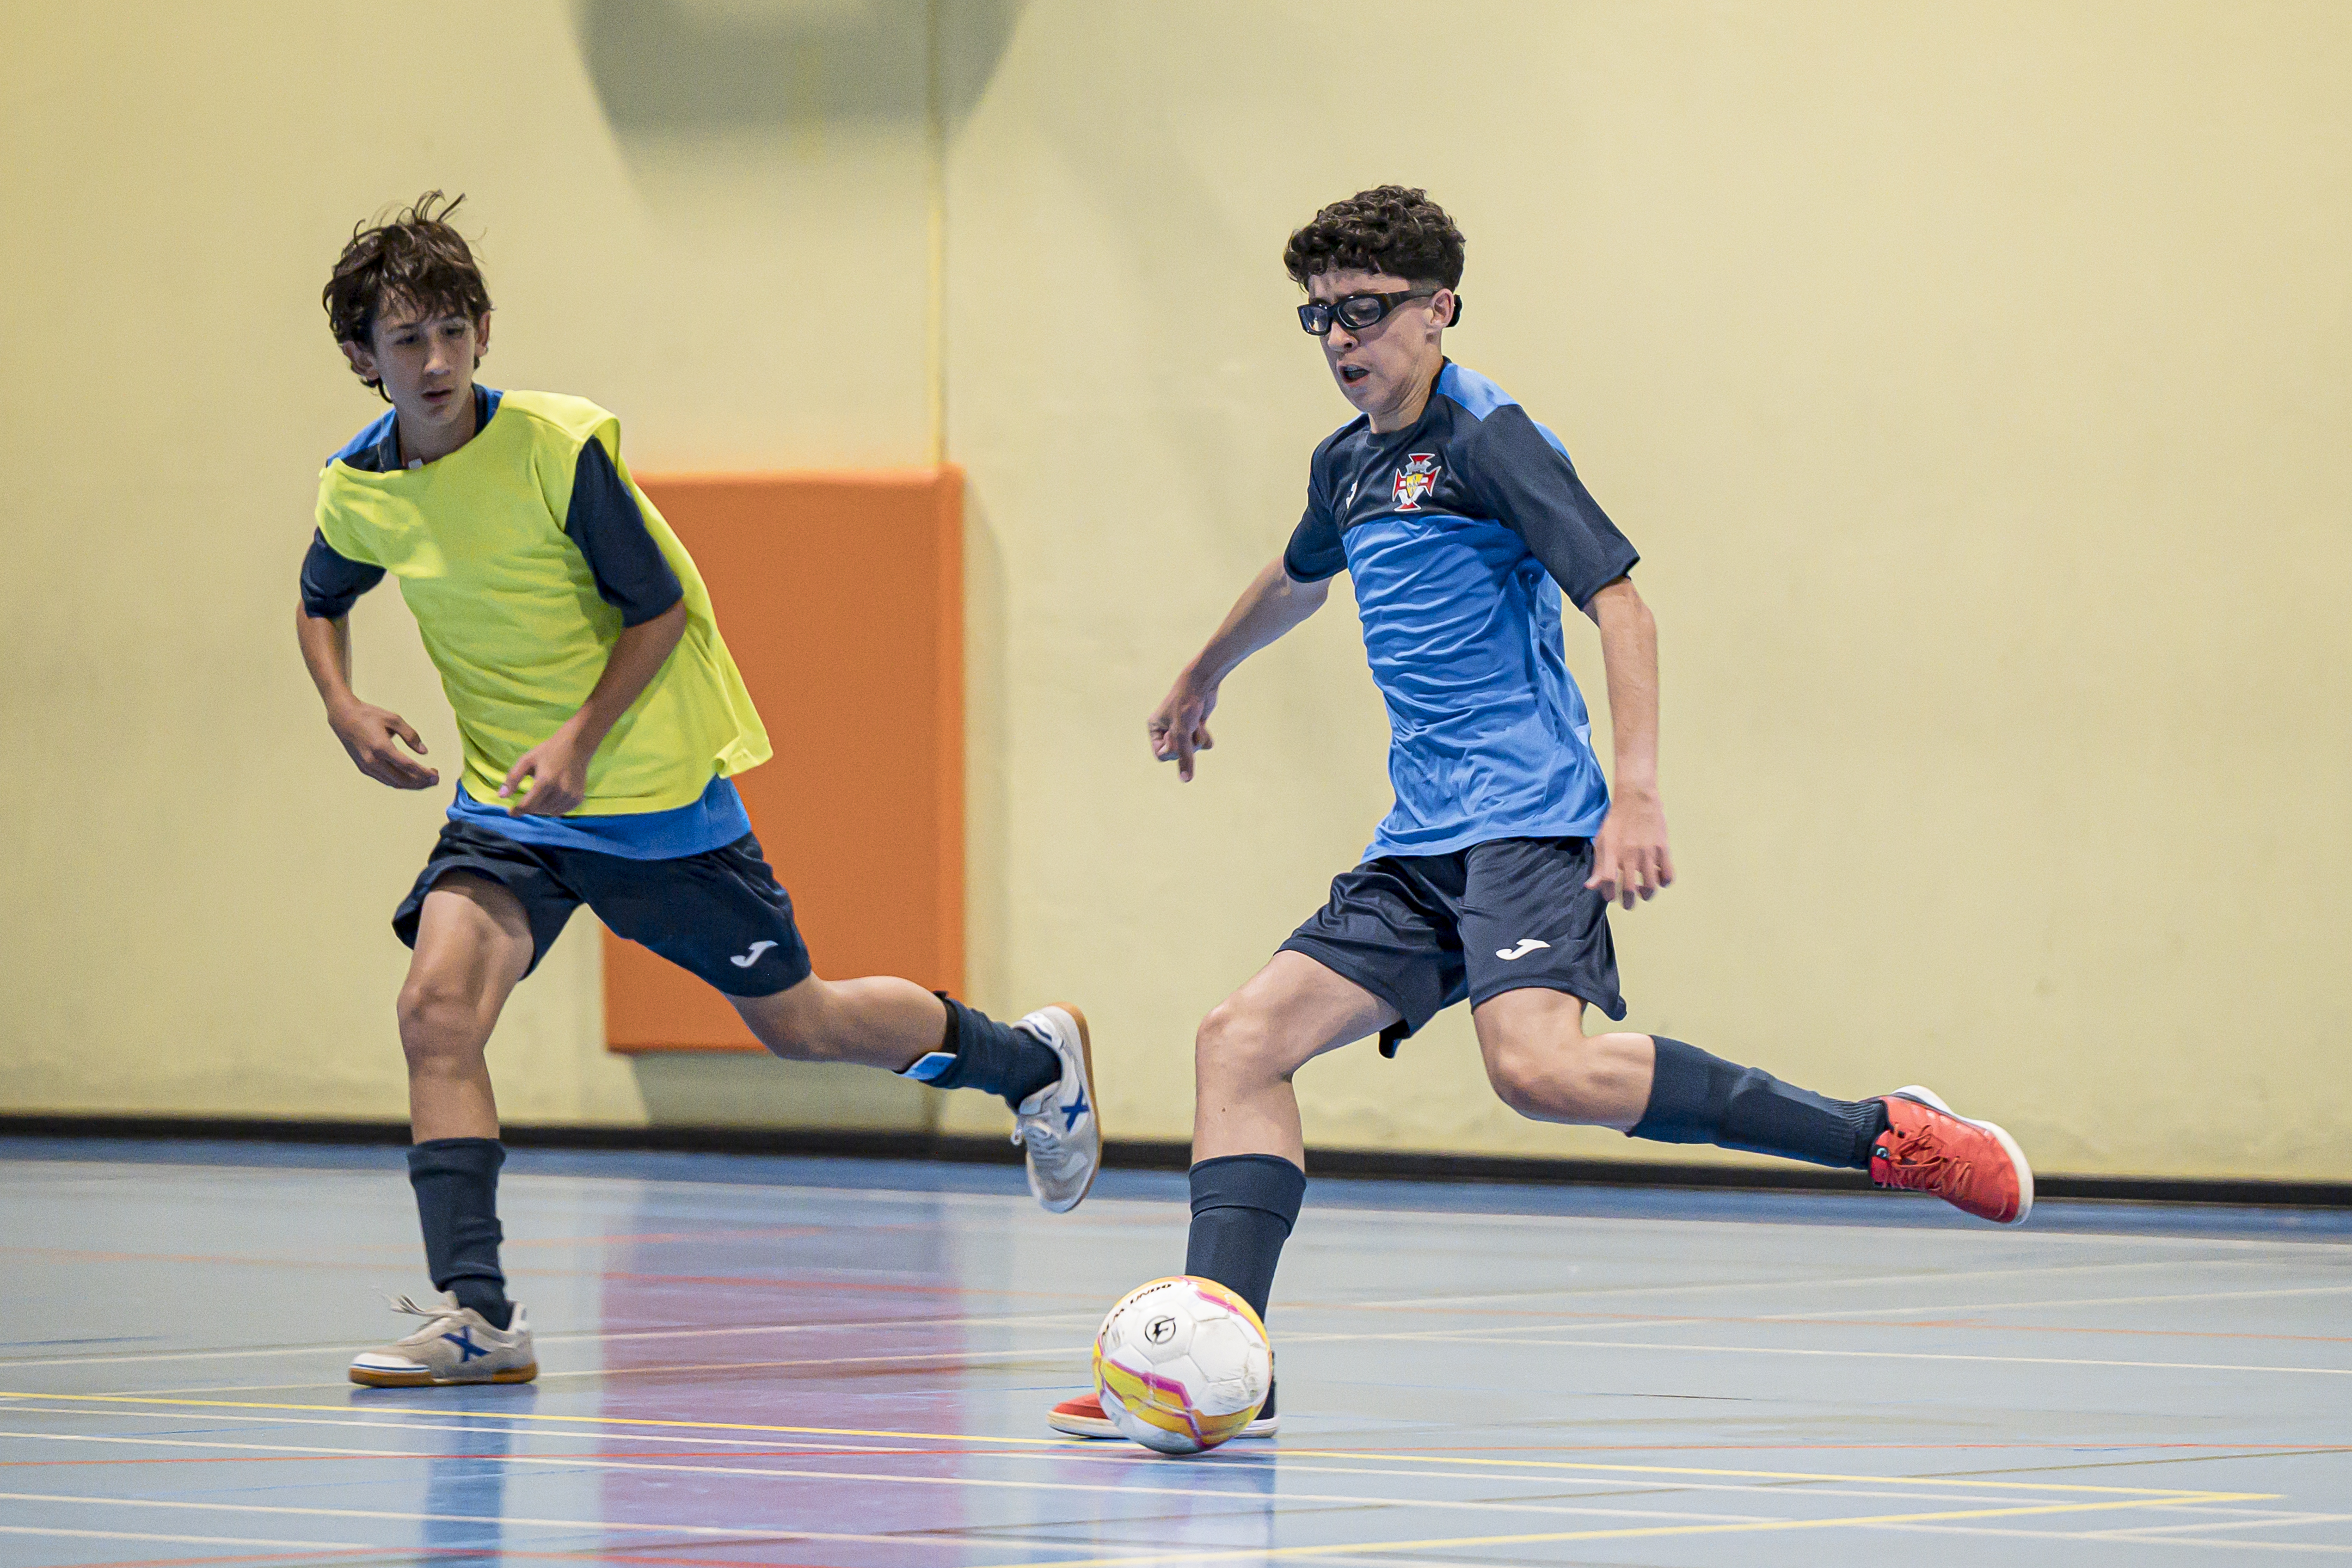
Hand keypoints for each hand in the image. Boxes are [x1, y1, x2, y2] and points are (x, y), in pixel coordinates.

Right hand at [329, 701, 439, 789]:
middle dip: (421, 782)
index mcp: (381, 747)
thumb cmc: (370, 715)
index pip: (407, 766)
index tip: (436, 775)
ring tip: (426, 780)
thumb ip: (411, 735)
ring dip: (412, 784)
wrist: (343, 717)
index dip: (424, 773)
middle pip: (402, 779)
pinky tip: (411, 777)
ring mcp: (366, 766)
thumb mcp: (394, 719)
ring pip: (394, 783)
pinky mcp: (363, 768)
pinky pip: (386, 780)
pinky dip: (400, 781)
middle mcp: (372, 760)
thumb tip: (424, 751)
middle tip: (435, 779)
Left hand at [499, 723, 590, 815]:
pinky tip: (553, 794)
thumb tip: (501, 795)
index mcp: (546, 781)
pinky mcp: (578, 799)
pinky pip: (560, 811)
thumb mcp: (527, 760)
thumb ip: (513, 778)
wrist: (577, 746)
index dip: (517, 810)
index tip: (511, 811)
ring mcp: (571, 796)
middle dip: (530, 805)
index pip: (528, 805)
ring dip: (542, 807)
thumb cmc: (548, 752)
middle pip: (538, 809)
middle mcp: (560, 791)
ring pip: (549, 812)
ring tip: (543, 792)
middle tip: (530, 793)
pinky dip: (553, 807)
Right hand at [1147, 673, 1219, 781]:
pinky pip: (1202, 744)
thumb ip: (1184, 757)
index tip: (1177, 738)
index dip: (1172, 751)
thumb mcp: (1182, 732)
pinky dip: (1205, 736)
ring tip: (1196, 724)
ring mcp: (1181, 729)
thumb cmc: (1186, 703)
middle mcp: (1166, 730)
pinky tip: (1203, 724)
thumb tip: (1186, 780)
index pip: (1162, 757)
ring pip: (1192, 750)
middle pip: (1179, 754)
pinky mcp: (1195, 727)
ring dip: (1197, 739)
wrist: (1203, 683)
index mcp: (1155, 729)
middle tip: (1189, 728)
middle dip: (1188, 744)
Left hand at [1587, 787, 1673, 909]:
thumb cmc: (1616, 821)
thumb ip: (1598, 865)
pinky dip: (1664, 882)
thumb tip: (1591, 887)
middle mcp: (1629, 855)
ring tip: (1644, 893)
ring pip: (1650, 886)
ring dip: (1646, 894)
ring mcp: (1647, 853)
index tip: (1611, 896)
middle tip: (1629, 905)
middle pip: (1630, 889)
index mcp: (1611, 852)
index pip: (1608, 882)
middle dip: (1629, 902)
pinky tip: (1659, 879)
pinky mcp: (1662, 849)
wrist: (1636, 799)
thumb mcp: (1602, 841)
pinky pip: (1667, 874)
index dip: (1608, 894)